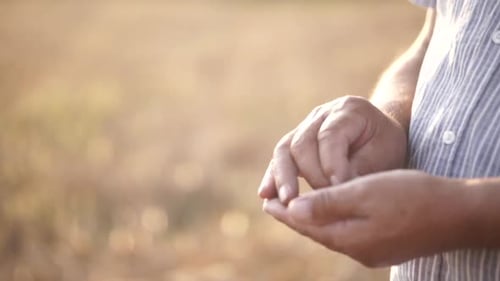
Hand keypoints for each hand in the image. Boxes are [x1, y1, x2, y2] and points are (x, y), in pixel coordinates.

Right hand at [258, 96, 406, 203]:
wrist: (380, 137)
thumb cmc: (385, 148)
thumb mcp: (383, 156)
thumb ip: (358, 170)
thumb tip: (332, 191)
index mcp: (349, 110)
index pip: (331, 137)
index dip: (331, 165)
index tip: (339, 190)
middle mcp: (322, 114)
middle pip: (303, 143)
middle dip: (310, 175)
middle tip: (321, 201)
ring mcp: (305, 126)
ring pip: (285, 149)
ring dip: (283, 177)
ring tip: (286, 201)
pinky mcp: (295, 141)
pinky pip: (280, 158)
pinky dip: (273, 177)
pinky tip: (266, 195)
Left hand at [263, 170, 468, 266]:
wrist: (457, 214)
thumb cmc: (411, 196)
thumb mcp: (364, 193)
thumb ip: (327, 204)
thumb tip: (293, 210)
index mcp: (347, 237)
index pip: (304, 224)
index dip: (283, 211)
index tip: (265, 200)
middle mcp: (355, 250)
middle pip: (314, 232)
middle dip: (293, 217)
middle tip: (274, 204)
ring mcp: (370, 251)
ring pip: (330, 234)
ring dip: (311, 220)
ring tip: (297, 208)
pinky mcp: (382, 246)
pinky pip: (346, 234)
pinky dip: (331, 222)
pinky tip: (331, 214)